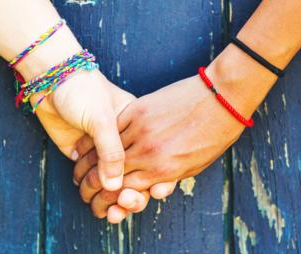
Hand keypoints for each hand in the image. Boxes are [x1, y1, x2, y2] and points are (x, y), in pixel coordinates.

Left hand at [33, 68, 175, 219]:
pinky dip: (98, 195)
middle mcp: (124, 141)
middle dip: (133, 195)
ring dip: (115, 201)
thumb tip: (115, 187)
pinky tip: (101, 207)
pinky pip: (95, 180)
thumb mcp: (101, 117)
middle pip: (135, 175)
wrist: (50, 79)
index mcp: (137, 127)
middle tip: (124, 206)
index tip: (153, 193)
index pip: (151, 157)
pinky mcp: (84, 155)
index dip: (154, 178)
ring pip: (116, 182)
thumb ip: (110, 151)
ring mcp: (103, 150)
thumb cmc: (82, 89)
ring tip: (111, 214)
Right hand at [74, 46, 276, 221]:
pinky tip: (92, 140)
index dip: (107, 199)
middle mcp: (148, 153)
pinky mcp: (138, 110)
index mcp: (162, 171)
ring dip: (87, 162)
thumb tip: (150, 188)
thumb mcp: (193, 167)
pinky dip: (101, 136)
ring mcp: (141, 130)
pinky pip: (113, 127)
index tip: (98, 202)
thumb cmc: (214, 136)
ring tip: (78, 168)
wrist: (222, 98)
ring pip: (106, 151)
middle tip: (81, 190)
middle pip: (109, 175)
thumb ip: (167, 178)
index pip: (124, 191)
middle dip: (90, 187)